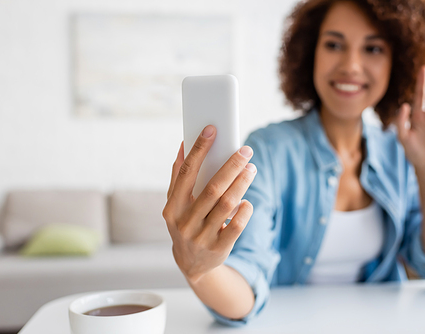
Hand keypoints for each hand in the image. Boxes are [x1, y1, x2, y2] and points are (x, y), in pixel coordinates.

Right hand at [163, 125, 256, 282]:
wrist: (192, 265)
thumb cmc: (185, 225)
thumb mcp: (176, 205)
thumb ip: (178, 177)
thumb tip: (184, 145)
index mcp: (173, 207)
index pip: (186, 172)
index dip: (199, 149)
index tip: (212, 130)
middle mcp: (185, 222)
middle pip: (212, 188)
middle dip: (231, 166)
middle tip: (245, 150)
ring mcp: (202, 237)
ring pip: (227, 204)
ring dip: (241, 183)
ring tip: (251, 169)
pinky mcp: (219, 248)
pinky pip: (237, 226)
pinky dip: (245, 209)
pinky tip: (247, 200)